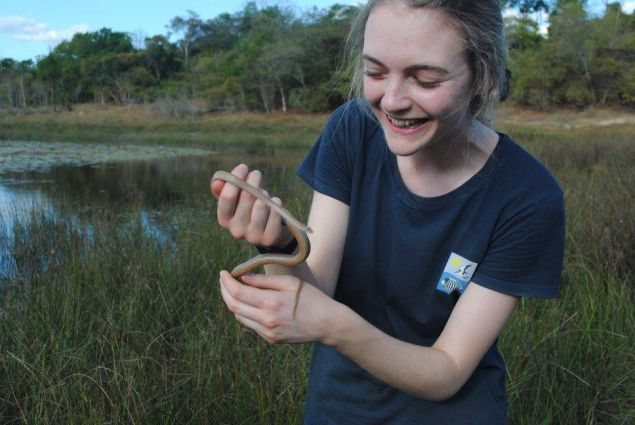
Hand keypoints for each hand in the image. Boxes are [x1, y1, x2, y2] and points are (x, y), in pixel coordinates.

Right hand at [211, 163, 292, 247]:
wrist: (269, 231)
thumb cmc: (250, 209)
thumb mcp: (236, 200)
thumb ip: (225, 190)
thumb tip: (218, 182)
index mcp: (224, 219)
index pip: (227, 197)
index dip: (235, 178)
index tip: (243, 167)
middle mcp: (236, 230)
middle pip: (247, 196)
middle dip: (253, 180)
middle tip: (256, 174)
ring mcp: (253, 236)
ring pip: (261, 204)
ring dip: (264, 194)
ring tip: (264, 194)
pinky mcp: (269, 238)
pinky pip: (275, 213)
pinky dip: (276, 203)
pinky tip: (274, 203)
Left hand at [219, 271, 334, 343]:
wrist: (328, 323)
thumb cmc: (312, 298)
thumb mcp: (290, 283)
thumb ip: (265, 280)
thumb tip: (243, 278)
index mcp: (271, 302)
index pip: (238, 292)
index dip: (226, 282)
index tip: (223, 273)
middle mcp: (266, 319)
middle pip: (233, 306)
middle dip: (224, 291)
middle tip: (223, 280)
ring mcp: (268, 332)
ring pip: (239, 317)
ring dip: (232, 303)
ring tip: (233, 290)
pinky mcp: (271, 339)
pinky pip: (251, 325)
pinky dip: (244, 313)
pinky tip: (248, 304)